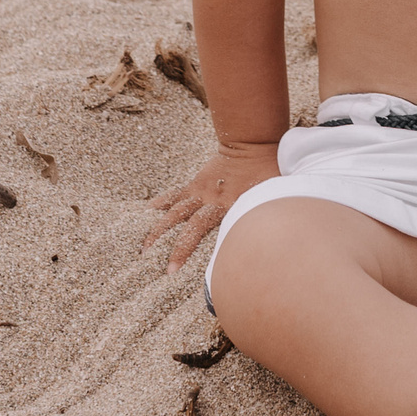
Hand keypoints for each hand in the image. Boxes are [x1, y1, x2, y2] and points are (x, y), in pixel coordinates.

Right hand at [144, 140, 281, 271]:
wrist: (252, 145)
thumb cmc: (267, 174)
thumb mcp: (272, 200)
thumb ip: (264, 220)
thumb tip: (269, 245)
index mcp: (232, 207)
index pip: (217, 236)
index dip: (206, 252)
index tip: (198, 268)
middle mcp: (213, 202)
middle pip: (190, 228)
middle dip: (176, 249)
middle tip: (164, 270)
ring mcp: (201, 192)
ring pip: (175, 213)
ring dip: (159, 230)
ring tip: (144, 248)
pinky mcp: (195, 184)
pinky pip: (175, 196)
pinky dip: (160, 204)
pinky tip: (147, 213)